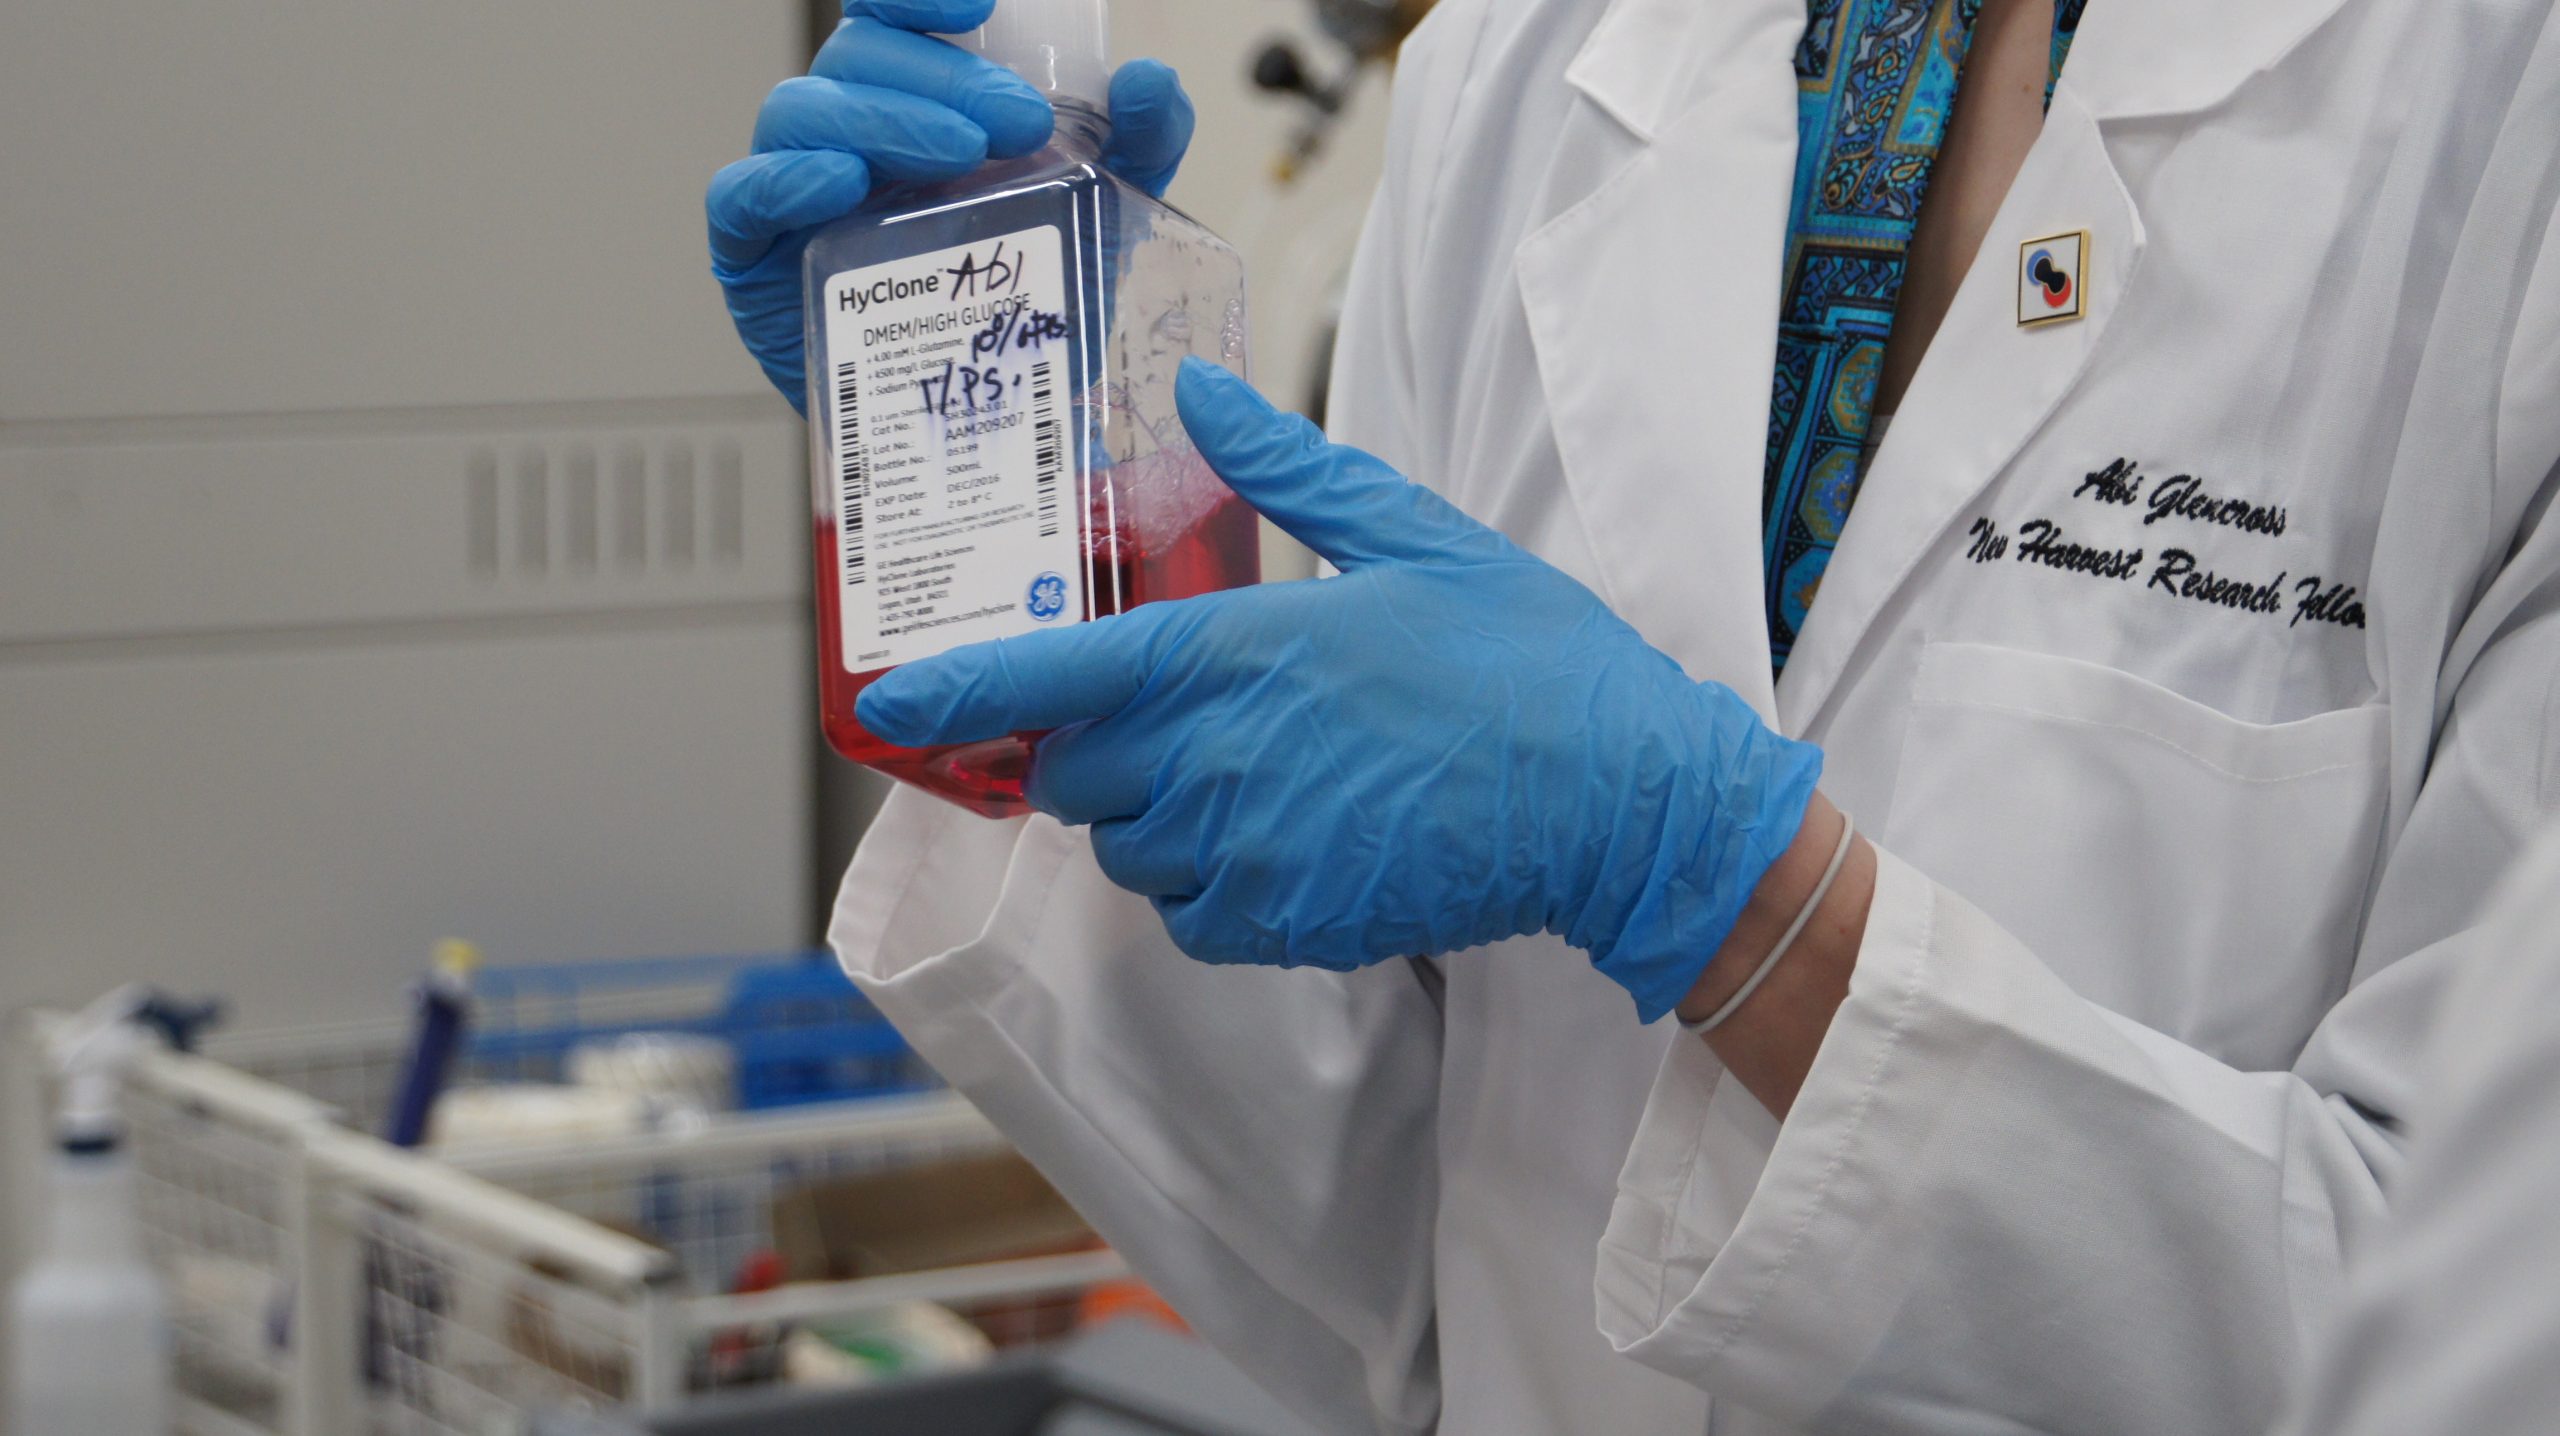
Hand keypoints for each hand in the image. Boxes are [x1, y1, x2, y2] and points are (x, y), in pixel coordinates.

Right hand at [707, 0, 1196, 407]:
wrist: (992, 428)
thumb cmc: (1023, 311)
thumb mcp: (1098, 225)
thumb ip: (1137, 150)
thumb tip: (1150, 82)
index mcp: (916, 103)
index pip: (892, 19)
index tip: (980, 0)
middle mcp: (849, 133)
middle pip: (857, 57)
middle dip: (941, 76)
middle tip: (1018, 122)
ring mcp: (797, 191)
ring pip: (800, 112)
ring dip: (884, 118)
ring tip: (961, 155)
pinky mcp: (756, 257)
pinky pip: (744, 196)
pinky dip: (789, 178)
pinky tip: (843, 183)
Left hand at [857, 361, 1823, 1020]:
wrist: (1619, 799)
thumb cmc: (1527, 658)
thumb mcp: (1413, 534)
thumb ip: (1288, 471)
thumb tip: (1201, 396)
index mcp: (1235, 651)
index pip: (1056, 678)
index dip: (961, 689)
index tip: (895, 699)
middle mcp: (1219, 758)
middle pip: (1075, 779)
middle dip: (1098, 754)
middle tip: (1176, 721)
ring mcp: (1248, 851)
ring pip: (1129, 854)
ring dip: (1158, 821)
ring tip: (1255, 779)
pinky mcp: (1287, 924)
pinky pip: (1190, 920)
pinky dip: (1210, 890)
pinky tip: (1287, 843)